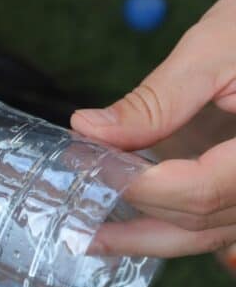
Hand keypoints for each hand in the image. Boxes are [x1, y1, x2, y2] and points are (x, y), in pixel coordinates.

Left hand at [72, 0, 235, 257]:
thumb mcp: (213, 50)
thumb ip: (154, 101)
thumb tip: (87, 129)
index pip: (203, 188)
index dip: (142, 184)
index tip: (89, 164)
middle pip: (202, 218)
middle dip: (135, 206)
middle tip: (71, 193)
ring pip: (209, 234)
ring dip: (145, 237)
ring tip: (87, 235)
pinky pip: (214, 223)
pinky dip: (167, 226)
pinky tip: (123, 226)